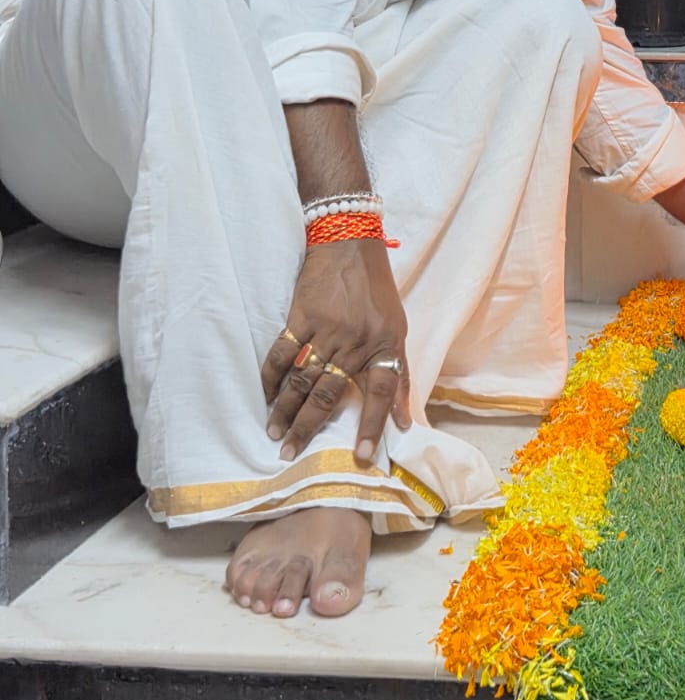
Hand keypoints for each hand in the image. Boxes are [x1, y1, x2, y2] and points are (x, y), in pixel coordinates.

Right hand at [261, 238, 410, 464]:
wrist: (350, 243)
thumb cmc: (376, 291)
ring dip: (286, 409)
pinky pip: (282, 353)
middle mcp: (355, 341)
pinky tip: (265, 396)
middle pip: (329, 393)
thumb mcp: (398, 329)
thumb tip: (404, 421)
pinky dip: (271, 376)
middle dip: (308, 427)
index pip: (380, 393)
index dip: (372, 425)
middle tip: (290, 453)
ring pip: (302, 379)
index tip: (361, 456)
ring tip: (274, 434)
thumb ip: (399, 375)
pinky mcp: (300, 316)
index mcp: (384, 344)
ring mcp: (326, 330)